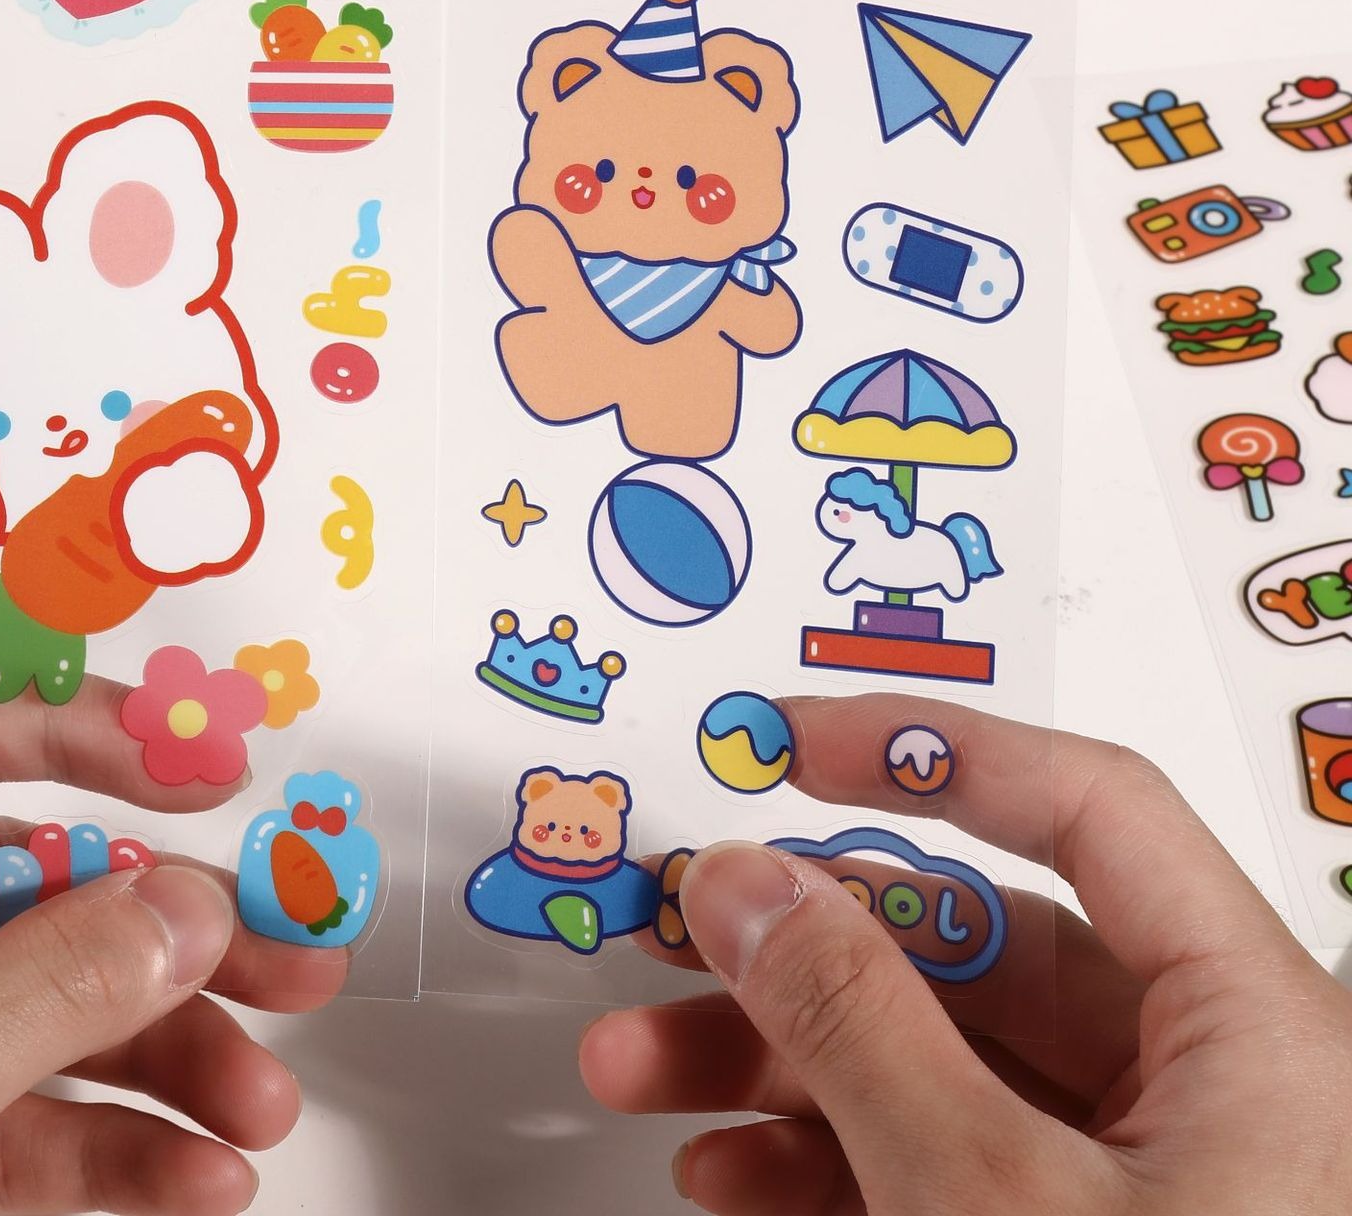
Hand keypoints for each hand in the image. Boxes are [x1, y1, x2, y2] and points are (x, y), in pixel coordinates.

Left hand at [0, 658, 344, 1213]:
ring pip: (15, 1009)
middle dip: (150, 937)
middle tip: (279, 947)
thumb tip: (182, 911)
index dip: (69, 725)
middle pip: (1, 884)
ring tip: (256, 1099)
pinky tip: (188, 1175)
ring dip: (149, 1056)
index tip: (194, 766)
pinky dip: (96, 1147)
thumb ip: (32, 997)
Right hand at [581, 694, 1351, 1213]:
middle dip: (800, 952)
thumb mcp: (988, 1199)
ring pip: (942, 1062)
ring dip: (782, 1065)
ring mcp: (1153, 1183)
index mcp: (1254, 1030)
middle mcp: (1216, 1089)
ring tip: (652, 1078)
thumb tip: (747, 881)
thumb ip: (856, 1020)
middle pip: (977, 948)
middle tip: (679, 939)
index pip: (1086, 808)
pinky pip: (947, 1161)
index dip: (932, 747)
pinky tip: (735, 1183)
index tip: (797, 736)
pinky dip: (830, 1163)